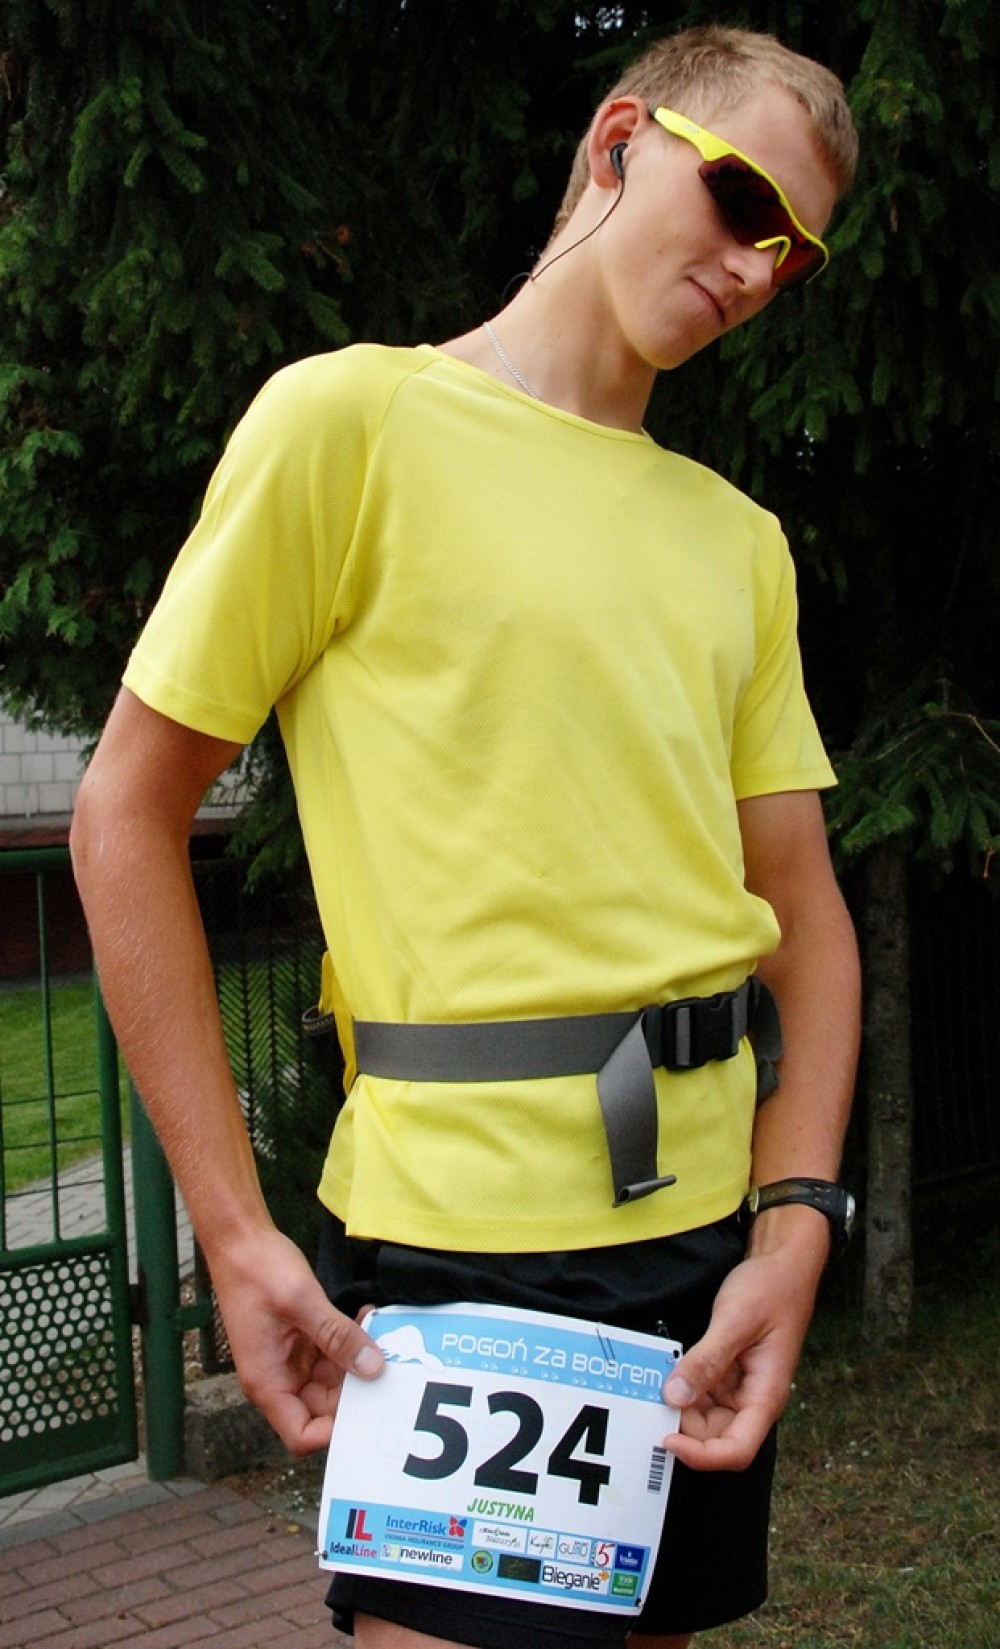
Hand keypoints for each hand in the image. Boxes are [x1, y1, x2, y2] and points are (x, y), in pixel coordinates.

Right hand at [207, 1223, 383, 1453]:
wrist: (239, 1239)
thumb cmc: (257, 1271)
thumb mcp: (302, 1302)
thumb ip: (338, 1336)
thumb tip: (372, 1368)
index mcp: (268, 1382)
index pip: (302, 1434)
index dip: (335, 1432)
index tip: (369, 1408)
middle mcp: (278, 1378)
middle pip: (324, 1409)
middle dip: (356, 1392)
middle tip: (390, 1370)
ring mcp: (289, 1360)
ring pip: (332, 1381)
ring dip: (357, 1363)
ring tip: (380, 1338)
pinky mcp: (299, 1341)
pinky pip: (330, 1355)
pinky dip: (349, 1343)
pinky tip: (365, 1320)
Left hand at [661, 1228, 824, 1471]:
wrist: (783, 1263)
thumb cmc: (771, 1290)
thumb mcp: (735, 1321)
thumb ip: (706, 1360)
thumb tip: (674, 1396)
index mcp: (765, 1396)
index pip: (737, 1450)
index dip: (702, 1456)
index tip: (668, 1439)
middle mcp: (753, 1399)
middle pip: (716, 1438)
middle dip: (684, 1428)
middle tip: (649, 1406)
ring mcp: (740, 1387)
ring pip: (705, 1417)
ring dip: (680, 1408)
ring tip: (653, 1385)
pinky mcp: (728, 1373)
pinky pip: (702, 1392)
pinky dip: (683, 1387)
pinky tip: (666, 1371)